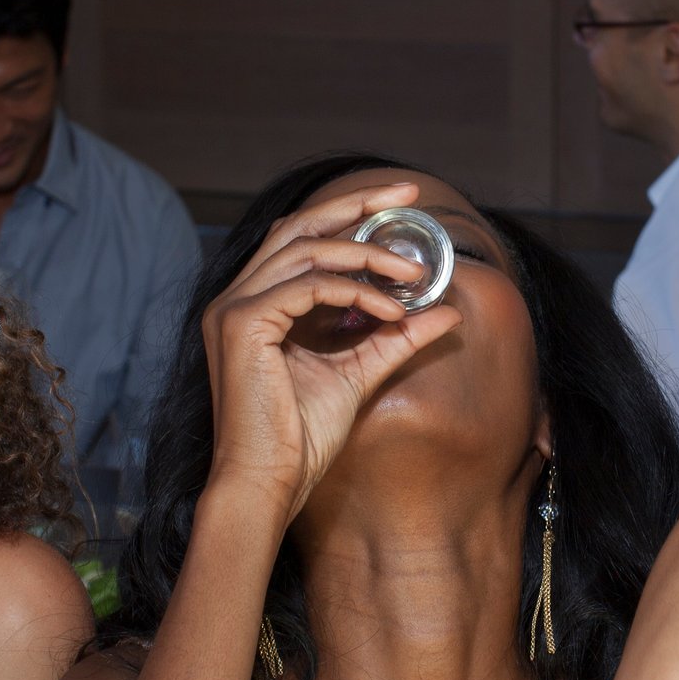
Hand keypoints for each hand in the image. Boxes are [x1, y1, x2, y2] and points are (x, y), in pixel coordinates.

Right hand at [200, 183, 462, 517]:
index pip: (302, 237)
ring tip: (414, 273)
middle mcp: (237, 297)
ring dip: (367, 255)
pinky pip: (309, 286)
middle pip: (299, 225)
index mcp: (255, 304)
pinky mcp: (243, 324)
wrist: (267, 484)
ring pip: (305, 248)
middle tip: (407, 195)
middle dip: (357, 204)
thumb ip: (396, 338)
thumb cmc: (300, 438)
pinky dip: (354, 290)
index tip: (400, 204)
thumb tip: (445, 312)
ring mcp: (234, 307)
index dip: (350, 213)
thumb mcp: (359, 374)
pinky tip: (389, 309)